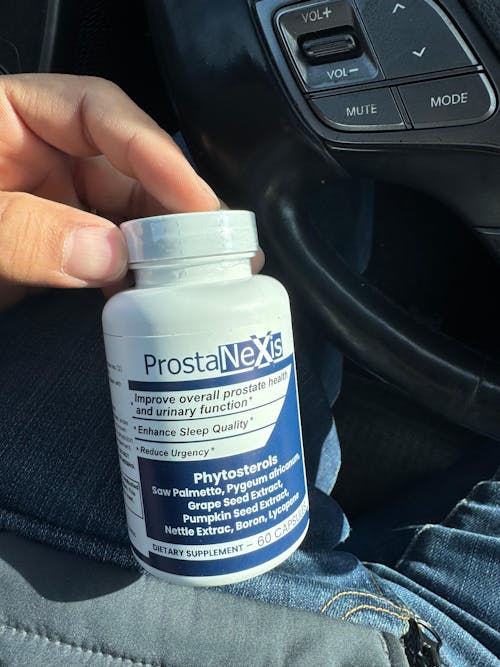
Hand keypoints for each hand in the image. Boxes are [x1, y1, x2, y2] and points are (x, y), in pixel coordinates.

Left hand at [0, 74, 221, 308]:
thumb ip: (27, 232)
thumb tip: (110, 254)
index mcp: (10, 118)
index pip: (98, 112)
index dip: (154, 151)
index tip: (194, 198)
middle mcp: (42, 156)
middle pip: (127, 169)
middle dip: (175, 208)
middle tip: (217, 245)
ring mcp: (53, 203)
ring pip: (128, 216)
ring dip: (165, 247)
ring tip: (204, 272)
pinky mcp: (59, 248)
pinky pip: (111, 254)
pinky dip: (136, 275)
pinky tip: (158, 293)